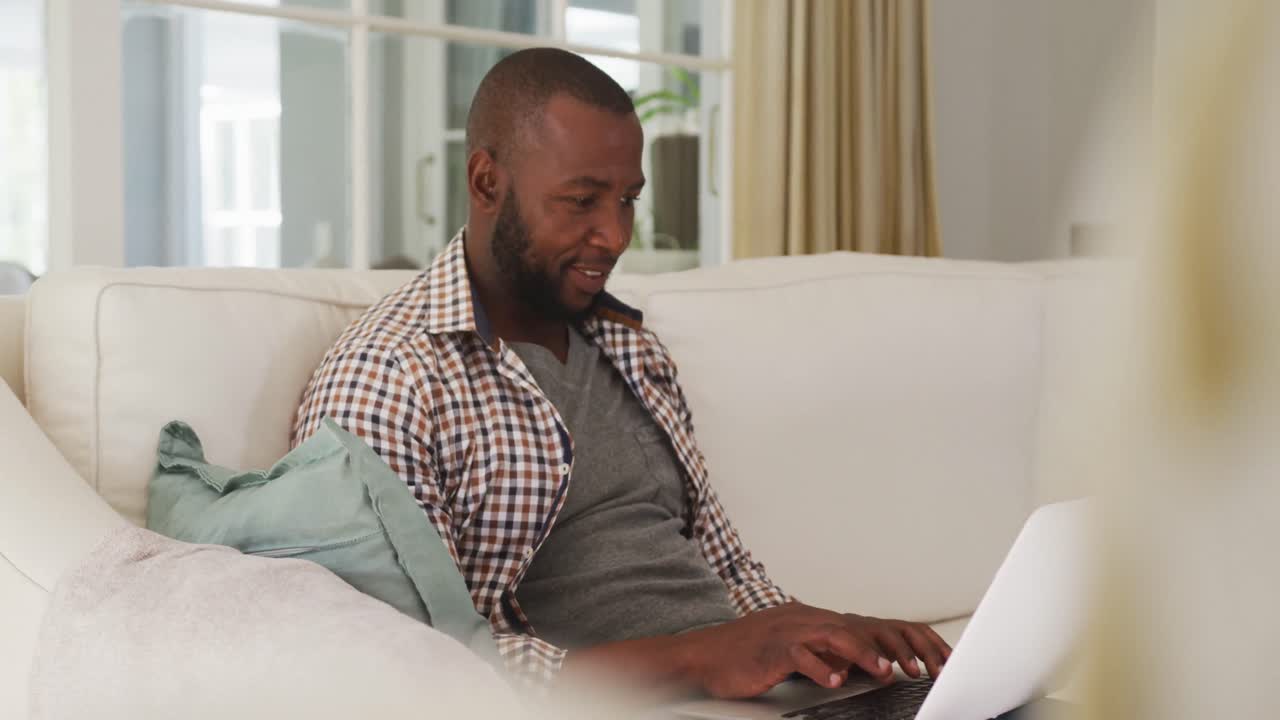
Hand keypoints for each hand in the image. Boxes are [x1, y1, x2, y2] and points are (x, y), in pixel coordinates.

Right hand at [684, 602, 951, 698]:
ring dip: (863, 654)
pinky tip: (833, 681)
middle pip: (861, 628)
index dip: (905, 641)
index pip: (871, 626)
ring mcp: (789, 630)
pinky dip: (818, 668)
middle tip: (921, 667)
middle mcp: (808, 619)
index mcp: (818, 621)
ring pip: (834, 635)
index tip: (933, 660)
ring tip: (885, 672)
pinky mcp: (771, 647)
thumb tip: (859, 663)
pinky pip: (799, 655)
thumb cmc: (749, 656)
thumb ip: (827, 653)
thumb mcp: (797, 651)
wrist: (705, 654)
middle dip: (895, 647)